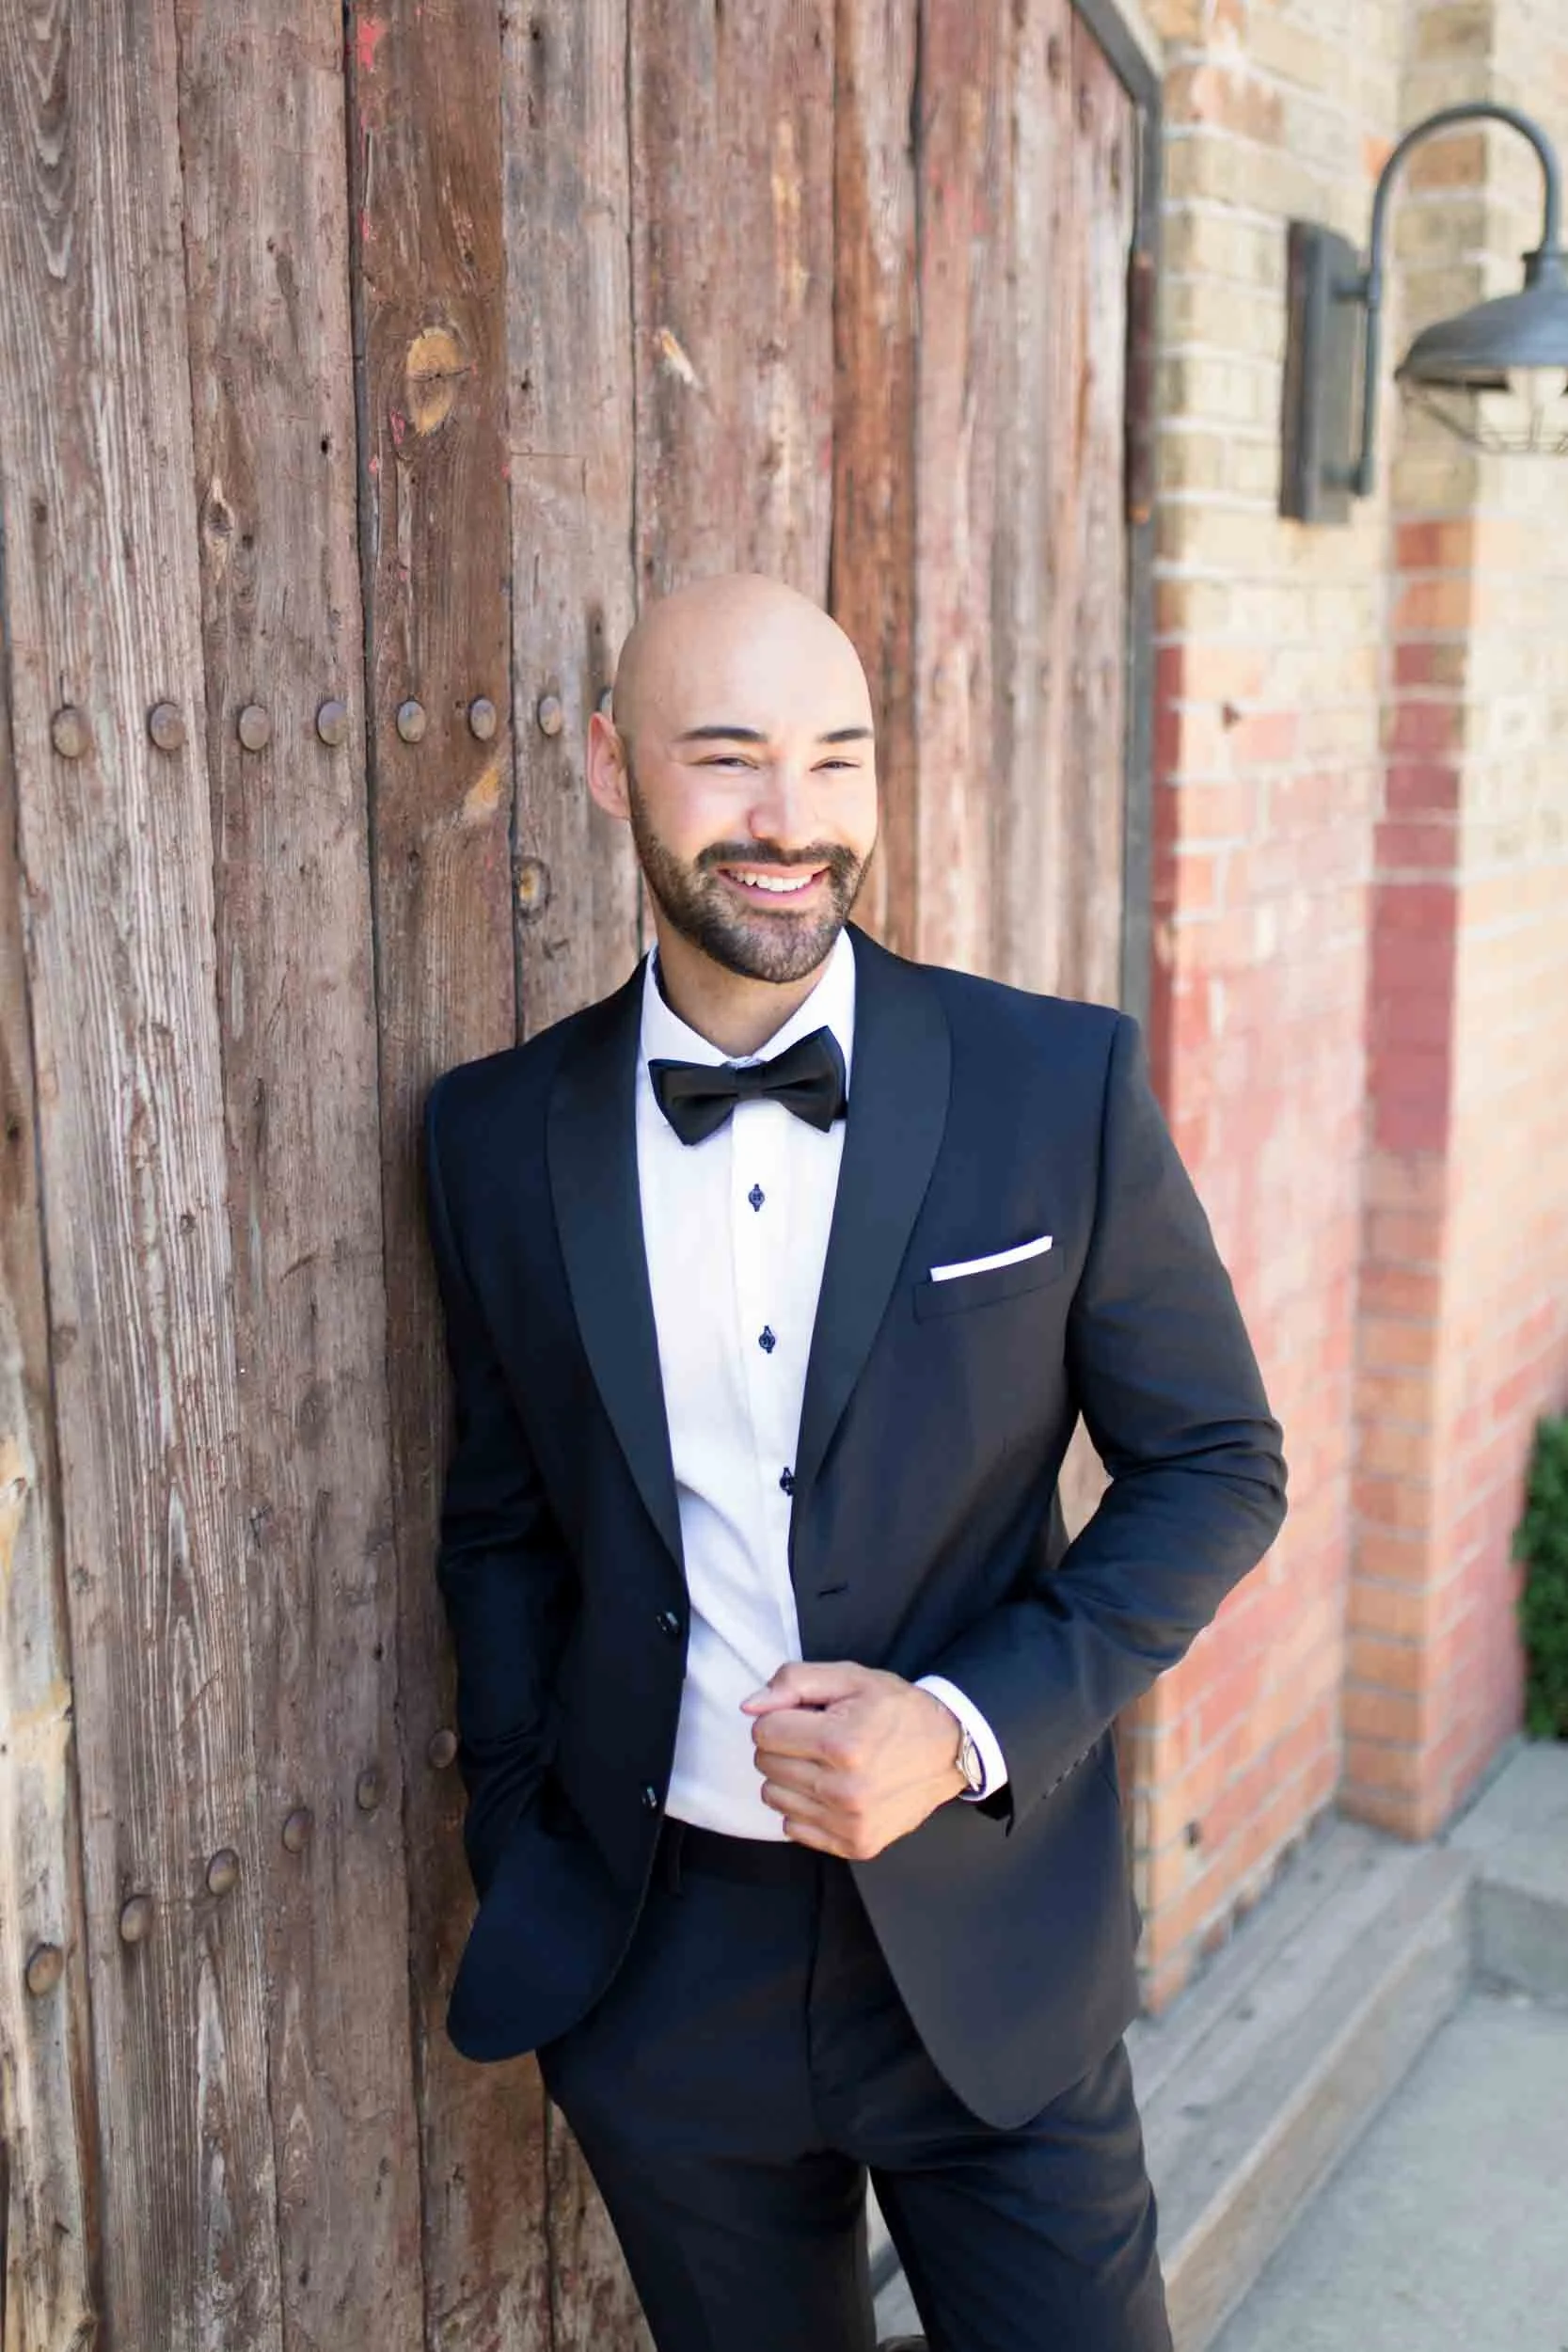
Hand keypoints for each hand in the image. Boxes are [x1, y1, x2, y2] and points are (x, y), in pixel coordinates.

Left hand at [740, 1661, 966, 1859]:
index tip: (805, 1716)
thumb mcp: (850, 1678)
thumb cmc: (897, 1709)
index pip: (764, 1732)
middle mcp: (844, 1790)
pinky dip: (805, 1807)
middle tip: (819, 1738)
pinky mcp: (856, 1845)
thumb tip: (749, 1707)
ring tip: (825, 1763)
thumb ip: (794, 1682)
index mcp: (842, 1744)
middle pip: (766, 1765)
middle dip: (784, 1745)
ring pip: (774, 1798)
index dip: (779, 1717)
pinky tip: (832, 1789)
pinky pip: (794, 1828)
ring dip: (791, 1777)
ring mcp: (850, 1823)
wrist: (949, 1750)